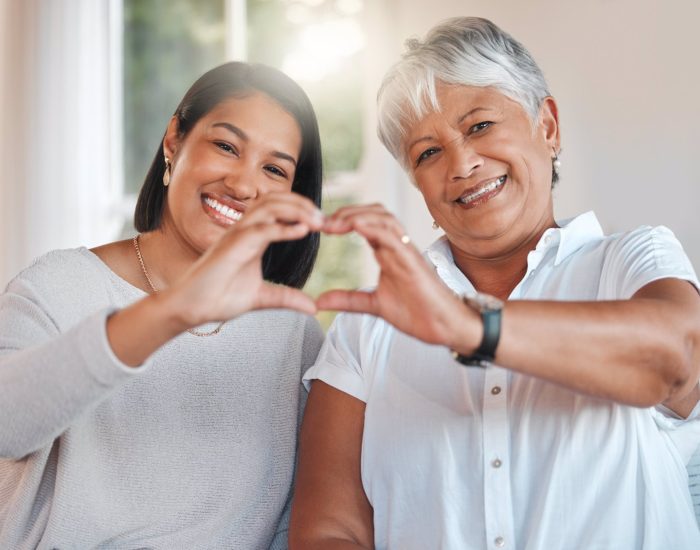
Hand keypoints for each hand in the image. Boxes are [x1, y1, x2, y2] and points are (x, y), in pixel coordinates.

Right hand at [164, 192, 323, 326]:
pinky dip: (282, 228)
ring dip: (296, 210)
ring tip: (317, 221)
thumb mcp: (263, 298)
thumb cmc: (219, 298)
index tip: (324, 223)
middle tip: (324, 219)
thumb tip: (313, 308)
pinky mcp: (231, 247)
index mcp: (253, 237)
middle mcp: (245, 230)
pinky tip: (301, 230)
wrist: (191, 308)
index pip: (278, 208)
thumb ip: (287, 298)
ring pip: (268, 207)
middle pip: (275, 200)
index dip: (302, 210)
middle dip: (302, 204)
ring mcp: (237, 235)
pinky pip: (260, 230)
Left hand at [318, 204, 479, 348]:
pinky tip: (355, 226)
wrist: (443, 326)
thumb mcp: (373, 305)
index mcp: (388, 252)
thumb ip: (348, 300)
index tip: (321, 227)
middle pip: (375, 212)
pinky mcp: (412, 261)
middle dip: (348, 211)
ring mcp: (406, 251)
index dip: (343, 220)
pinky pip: (393, 236)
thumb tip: (320, 302)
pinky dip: (373, 227)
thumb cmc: (416, 312)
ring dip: (357, 215)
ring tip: (335, 222)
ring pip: (384, 218)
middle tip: (324, 222)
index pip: (366, 223)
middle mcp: (398, 246)